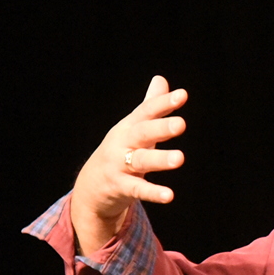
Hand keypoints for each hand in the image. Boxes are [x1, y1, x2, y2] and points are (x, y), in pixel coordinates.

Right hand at [70, 75, 187, 254]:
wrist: (91, 185)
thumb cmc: (120, 151)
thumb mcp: (133, 128)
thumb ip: (150, 105)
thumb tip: (161, 79)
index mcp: (129, 127)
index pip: (146, 111)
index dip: (163, 103)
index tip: (182, 95)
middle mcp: (123, 143)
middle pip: (142, 133)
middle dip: (161, 128)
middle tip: (181, 124)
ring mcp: (119, 165)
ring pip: (141, 160)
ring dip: (160, 159)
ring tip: (180, 158)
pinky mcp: (121, 187)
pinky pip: (138, 189)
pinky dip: (153, 192)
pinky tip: (169, 195)